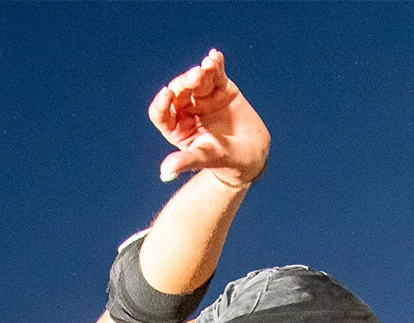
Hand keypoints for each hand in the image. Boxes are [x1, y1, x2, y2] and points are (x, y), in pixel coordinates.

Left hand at [149, 49, 269, 186]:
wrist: (252, 156)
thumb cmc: (226, 163)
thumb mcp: (206, 159)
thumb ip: (185, 161)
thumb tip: (164, 174)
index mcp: (176, 128)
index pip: (161, 113)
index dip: (161, 103)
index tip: (166, 93)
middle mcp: (186, 110)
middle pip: (179, 91)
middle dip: (186, 81)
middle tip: (197, 76)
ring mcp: (203, 97)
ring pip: (197, 79)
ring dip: (201, 71)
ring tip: (208, 67)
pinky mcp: (221, 87)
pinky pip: (216, 72)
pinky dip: (215, 63)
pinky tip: (215, 56)